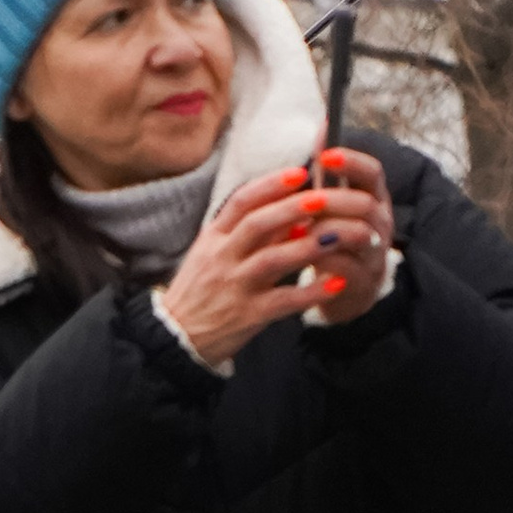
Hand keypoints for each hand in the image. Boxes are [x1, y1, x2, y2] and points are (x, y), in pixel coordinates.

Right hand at [156, 156, 391, 367]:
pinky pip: (282, 302)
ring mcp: (234, 288)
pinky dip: (310, 293)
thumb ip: (249, 234)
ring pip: (273, 260)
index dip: (271, 185)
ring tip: (338, 237)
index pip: (241, 202)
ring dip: (308, 246)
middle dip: (293, 208)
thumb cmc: (200, 292)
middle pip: (258, 225)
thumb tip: (293, 212)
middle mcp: (222, 259)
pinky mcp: (246, 316)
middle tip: (324, 198)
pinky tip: (336, 284)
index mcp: (214, 238)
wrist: (174, 340)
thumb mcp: (213, 254)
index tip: (300, 173)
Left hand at [303, 143, 394, 326]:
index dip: (350, 161)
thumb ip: (327, 176)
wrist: (346, 293)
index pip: (372, 173)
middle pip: (365, 204)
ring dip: (327, 231)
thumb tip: (322, 128)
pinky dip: (323, 262)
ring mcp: (375, 254)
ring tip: (300, 232)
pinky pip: (346, 270)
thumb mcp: (333, 207)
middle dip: (334, 200)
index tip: (324, 154)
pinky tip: (302, 258)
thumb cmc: (335, 241)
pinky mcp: (362, 284)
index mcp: (374, 199)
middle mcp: (381, 224)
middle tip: (306, 201)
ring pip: (359, 235)